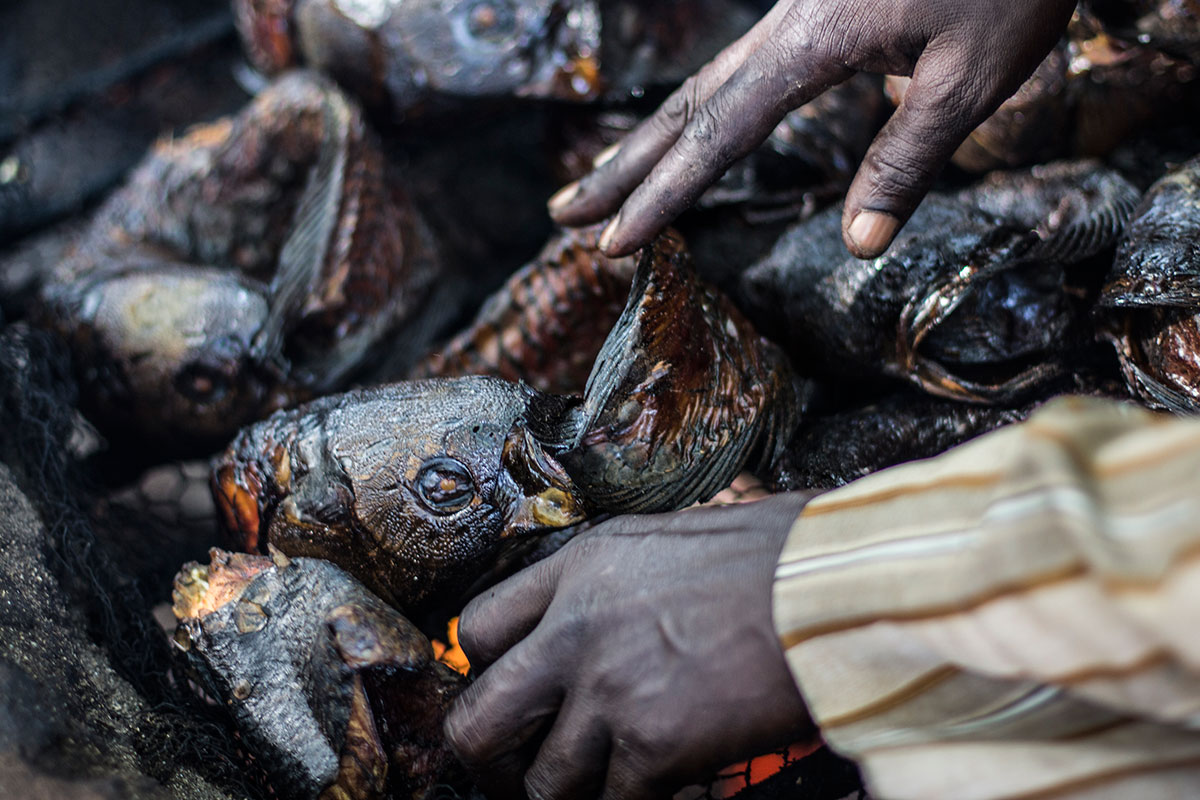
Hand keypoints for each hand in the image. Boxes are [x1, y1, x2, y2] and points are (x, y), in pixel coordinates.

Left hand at [443, 493, 817, 799]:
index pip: (473, 632)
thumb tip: (589, 618)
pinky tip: (668, 789)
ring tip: (602, 785)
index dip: (483, 674)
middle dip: (492, 761)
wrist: (834, 586)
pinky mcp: (655, 748)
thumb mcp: (665, 537)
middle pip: (477, 724)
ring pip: (542, 785)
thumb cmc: (773, 554)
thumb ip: (607, 581)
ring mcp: (610, 693)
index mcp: (577, 570)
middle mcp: (575, 632)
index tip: (511, 696)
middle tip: (522, 771)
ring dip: (567, 794)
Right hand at [548, 0, 1075, 258]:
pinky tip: (689, 135)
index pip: (717, 137)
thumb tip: (857, 244)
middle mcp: (785, 27)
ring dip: (648, 140)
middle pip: (684, 107)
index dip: (661, 195)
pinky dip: (695, 116)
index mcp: (811, 45)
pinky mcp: (813, 11)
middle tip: (563, 215)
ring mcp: (794, 15)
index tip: (611, 243)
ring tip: (604, 184)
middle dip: (622, 169)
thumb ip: (907, 157)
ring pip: (702, 86)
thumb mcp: (974, 74)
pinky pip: (735, 74)